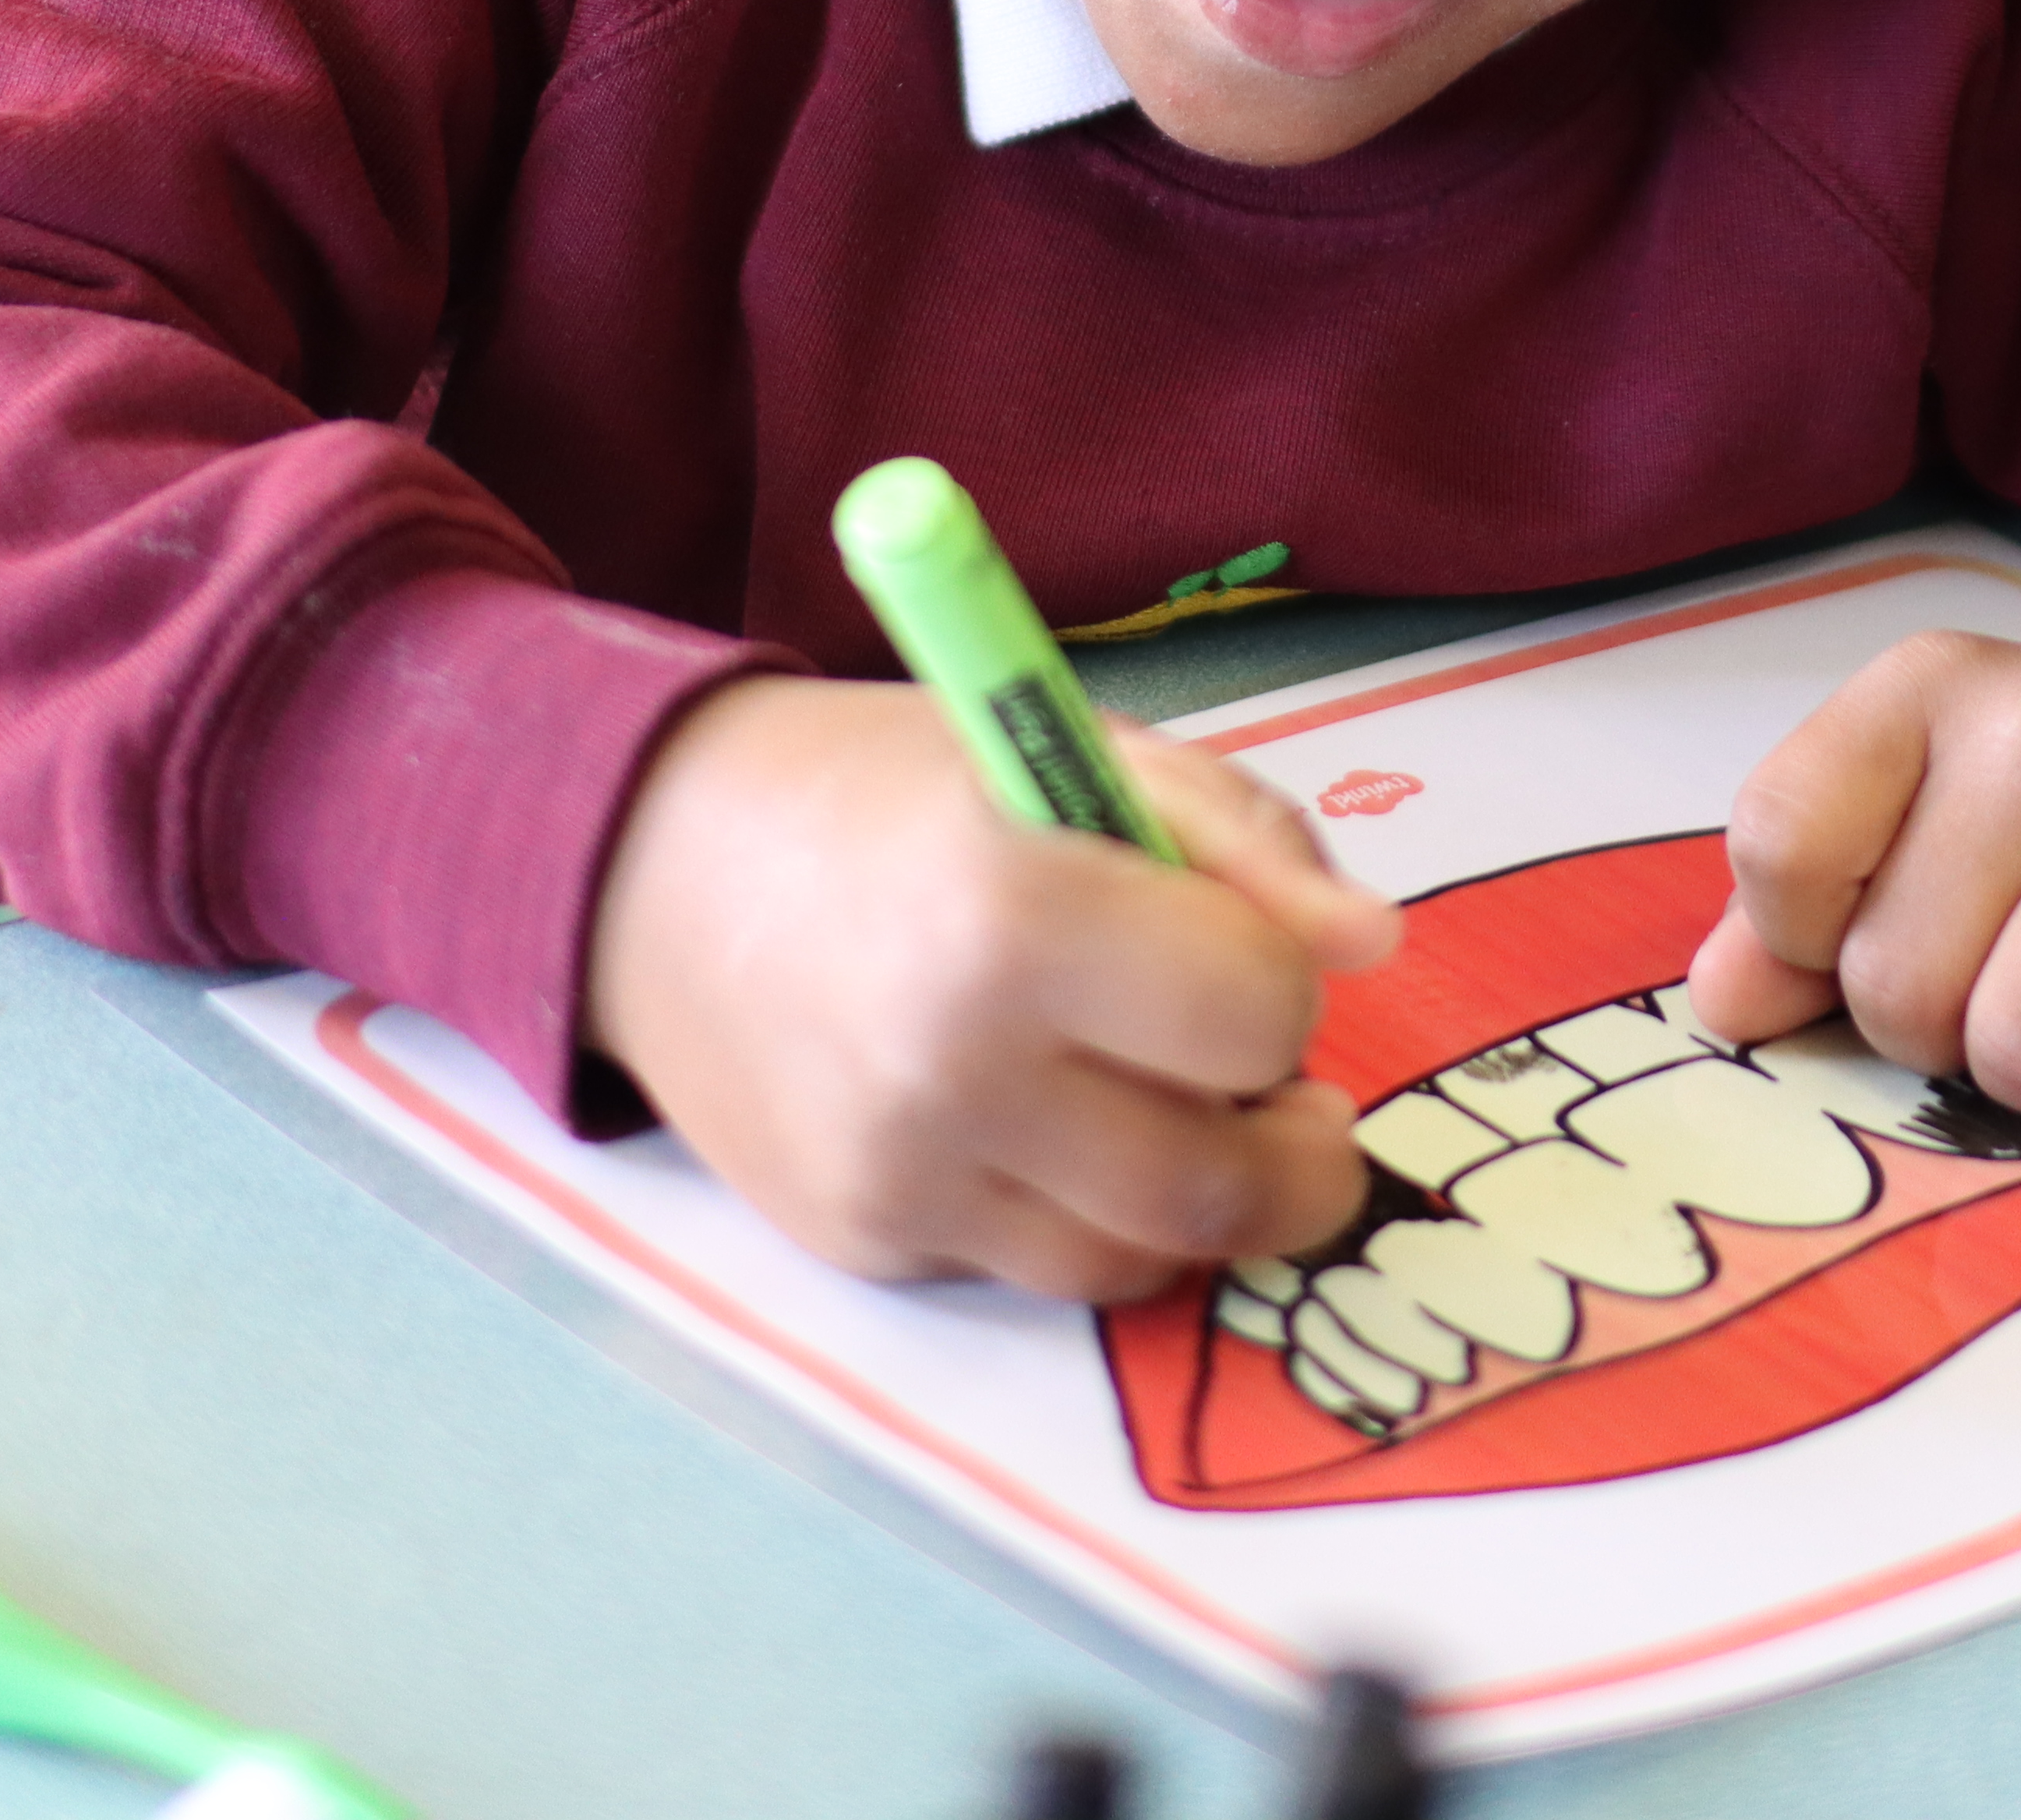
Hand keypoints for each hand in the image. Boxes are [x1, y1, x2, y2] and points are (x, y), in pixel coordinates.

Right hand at [585, 677, 1403, 1299]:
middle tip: (1293, 1097)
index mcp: (1011, 908)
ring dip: (1198, 1195)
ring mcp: (901, 1173)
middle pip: (1221, 1182)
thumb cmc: (889, 794)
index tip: (1250, 952)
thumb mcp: (1072, 750)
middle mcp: (951, 1063)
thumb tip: (1369, 947)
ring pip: (1140, 1257)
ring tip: (1179, 1109)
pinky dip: (1082, 1216)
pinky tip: (1053, 1129)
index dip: (1283, 983)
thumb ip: (1240, 842)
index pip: (1254, 1013)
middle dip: (1297, 1146)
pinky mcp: (865, 1241)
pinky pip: (1037, 1271)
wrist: (651, 867)